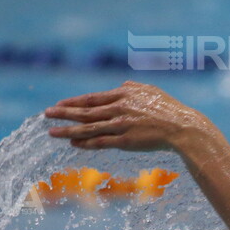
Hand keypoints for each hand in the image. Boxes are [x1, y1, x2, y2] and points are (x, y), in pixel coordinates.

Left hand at [44, 81, 210, 151]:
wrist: (183, 127)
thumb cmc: (169, 109)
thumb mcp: (150, 91)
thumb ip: (132, 88)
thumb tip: (120, 86)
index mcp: (123, 94)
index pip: (92, 98)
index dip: (73, 102)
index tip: (59, 105)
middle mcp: (119, 108)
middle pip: (85, 111)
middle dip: (63, 113)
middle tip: (46, 114)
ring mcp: (121, 125)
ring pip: (88, 127)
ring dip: (68, 130)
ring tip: (51, 131)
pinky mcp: (126, 141)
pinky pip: (101, 142)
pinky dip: (85, 143)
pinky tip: (73, 143)